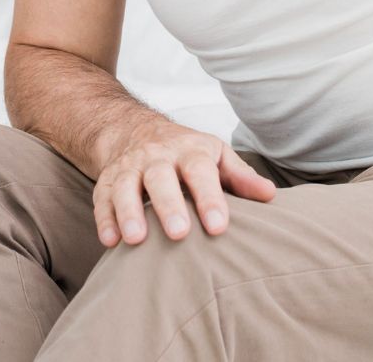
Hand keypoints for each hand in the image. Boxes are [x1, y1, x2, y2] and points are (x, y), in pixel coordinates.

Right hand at [93, 119, 275, 247]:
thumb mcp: (215, 155)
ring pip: (125, 186)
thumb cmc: (186, 152)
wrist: (135, 129)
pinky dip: (104, 218)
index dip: (209, 198)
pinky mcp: (106, 181)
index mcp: (189, 150)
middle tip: (179, 233)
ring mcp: (129, 167)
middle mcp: (157, 156)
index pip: (200, 171)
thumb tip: (270, 195)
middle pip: (160, 177)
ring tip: (137, 240)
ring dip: (129, 211)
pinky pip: (102, 197)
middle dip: (169, 205)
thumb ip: (240, 177)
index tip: (219, 227)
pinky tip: (110, 241)